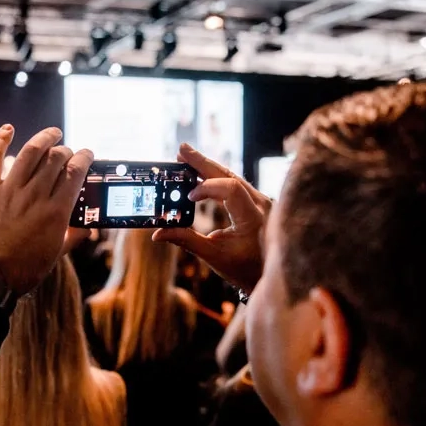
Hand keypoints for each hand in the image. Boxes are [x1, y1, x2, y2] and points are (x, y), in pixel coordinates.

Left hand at [0, 125, 93, 294]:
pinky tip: (8, 129)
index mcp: (56, 212)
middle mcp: (35, 196)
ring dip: (44, 138)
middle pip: (56, 159)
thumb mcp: (55, 254)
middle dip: (66, 150)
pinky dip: (1, 140)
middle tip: (68, 152)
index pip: (76, 172)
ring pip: (30, 152)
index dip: (84, 158)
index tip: (87, 155)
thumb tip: (88, 229)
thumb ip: (73, 237)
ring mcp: (9, 191)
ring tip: (52, 134)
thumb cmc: (24, 270)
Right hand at [153, 143, 270, 291]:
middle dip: (203, 162)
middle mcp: (261, 204)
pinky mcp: (257, 202)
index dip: (207, 188)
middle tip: (181, 150)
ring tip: (186, 157)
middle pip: (230, 174)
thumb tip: (158, 233)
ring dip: (208, 167)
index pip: (230, 189)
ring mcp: (261, 201)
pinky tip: (200, 173)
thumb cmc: (243, 269)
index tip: (189, 197)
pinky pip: (236, 184)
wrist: (267, 275)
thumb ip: (186, 240)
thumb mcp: (213, 256)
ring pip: (233, 176)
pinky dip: (216, 178)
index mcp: (253, 218)